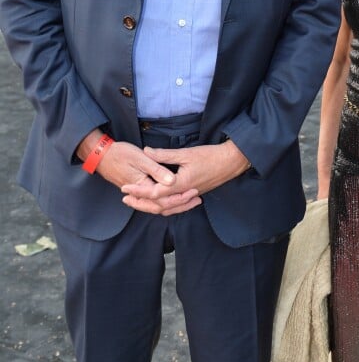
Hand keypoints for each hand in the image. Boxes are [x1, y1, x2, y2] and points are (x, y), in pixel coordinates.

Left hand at [121, 142, 249, 215]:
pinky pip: (176, 207)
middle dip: (140, 203)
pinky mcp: (194, 195)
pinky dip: (164, 207)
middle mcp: (184, 194)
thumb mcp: (186, 153)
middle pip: (158, 206)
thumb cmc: (210, 156)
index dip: (138, 191)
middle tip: (126, 198)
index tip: (124, 188)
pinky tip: (159, 203)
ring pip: (167, 209)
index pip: (154, 192)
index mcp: (180, 184)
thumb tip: (146, 152)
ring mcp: (189, 196)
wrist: (231, 162)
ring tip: (137, 202)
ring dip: (150, 207)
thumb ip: (164, 155)